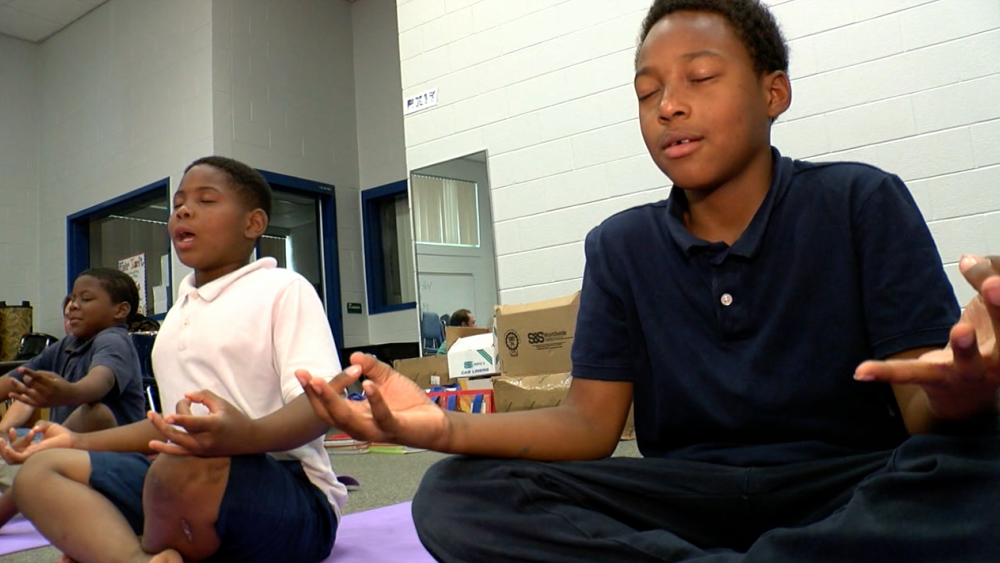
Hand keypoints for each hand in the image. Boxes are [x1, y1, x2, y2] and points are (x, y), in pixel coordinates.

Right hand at [0, 422, 74, 464]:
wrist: (71, 440)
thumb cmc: (61, 434)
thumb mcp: (48, 426)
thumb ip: (39, 425)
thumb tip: (33, 428)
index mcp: (32, 448)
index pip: (17, 446)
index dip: (12, 438)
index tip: (13, 429)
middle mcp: (29, 454)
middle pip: (10, 455)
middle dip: (1, 447)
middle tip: (0, 438)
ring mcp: (30, 457)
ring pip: (10, 459)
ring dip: (2, 450)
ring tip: (0, 440)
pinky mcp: (31, 457)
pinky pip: (16, 458)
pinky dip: (10, 452)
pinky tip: (7, 445)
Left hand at [9, 368, 74, 407]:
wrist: (70, 397)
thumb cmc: (62, 384)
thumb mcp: (55, 376)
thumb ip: (43, 374)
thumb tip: (30, 374)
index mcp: (51, 384)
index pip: (37, 377)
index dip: (28, 372)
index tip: (20, 369)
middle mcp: (46, 393)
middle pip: (31, 384)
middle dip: (25, 378)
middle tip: (24, 376)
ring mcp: (42, 400)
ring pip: (26, 392)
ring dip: (18, 386)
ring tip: (12, 380)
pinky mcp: (40, 405)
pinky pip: (27, 401)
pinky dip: (19, 397)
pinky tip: (11, 394)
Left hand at [147, 390, 252, 456]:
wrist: (247, 439)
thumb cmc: (234, 418)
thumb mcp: (222, 404)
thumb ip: (204, 396)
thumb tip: (185, 396)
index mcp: (214, 426)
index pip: (194, 424)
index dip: (180, 420)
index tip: (167, 416)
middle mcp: (206, 440)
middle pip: (179, 435)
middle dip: (162, 425)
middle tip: (150, 413)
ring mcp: (202, 449)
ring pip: (176, 444)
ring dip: (161, 434)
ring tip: (150, 422)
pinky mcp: (199, 454)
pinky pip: (179, 452)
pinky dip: (166, 449)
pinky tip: (153, 444)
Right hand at [296, 353, 449, 449]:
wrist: (435, 422)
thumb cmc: (409, 405)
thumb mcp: (386, 379)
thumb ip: (371, 367)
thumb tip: (355, 355)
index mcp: (356, 414)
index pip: (328, 406)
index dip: (314, 391)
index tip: (302, 373)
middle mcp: (362, 425)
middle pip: (331, 415)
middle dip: (316, 396)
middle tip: (305, 377)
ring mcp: (377, 429)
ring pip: (348, 419)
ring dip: (333, 400)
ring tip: (321, 382)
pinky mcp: (395, 428)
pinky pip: (381, 416)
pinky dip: (374, 400)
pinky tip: (367, 385)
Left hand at [856, 255, 999, 420]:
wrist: (969, 396)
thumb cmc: (986, 340)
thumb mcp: (990, 309)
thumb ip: (986, 278)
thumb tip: (968, 259)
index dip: (998, 288)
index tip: (990, 277)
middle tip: (993, 286)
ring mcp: (970, 372)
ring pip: (968, 361)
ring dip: (965, 347)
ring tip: (961, 331)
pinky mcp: (937, 380)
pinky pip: (911, 375)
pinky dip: (885, 373)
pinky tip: (861, 371)